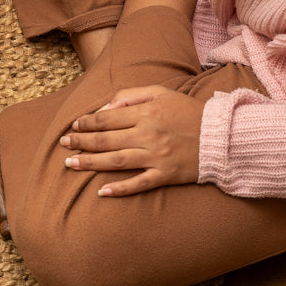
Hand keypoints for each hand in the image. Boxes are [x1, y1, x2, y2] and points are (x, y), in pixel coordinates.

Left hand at [59, 85, 203, 195]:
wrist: (222, 135)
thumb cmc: (189, 112)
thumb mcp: (162, 93)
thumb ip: (131, 96)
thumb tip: (105, 108)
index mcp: (147, 113)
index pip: (107, 118)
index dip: (87, 122)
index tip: (74, 126)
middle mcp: (149, 135)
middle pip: (106, 140)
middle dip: (81, 142)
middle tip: (63, 145)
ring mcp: (157, 157)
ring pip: (116, 161)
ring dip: (90, 163)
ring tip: (70, 164)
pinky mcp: (166, 175)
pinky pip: (139, 184)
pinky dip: (120, 189)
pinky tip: (102, 192)